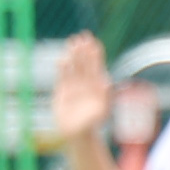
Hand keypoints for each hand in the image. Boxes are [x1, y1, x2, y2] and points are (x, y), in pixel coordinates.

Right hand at [47, 33, 112, 157]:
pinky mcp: (62, 91)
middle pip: (84, 62)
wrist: (78, 134)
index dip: (95, 53)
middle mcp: (85, 83)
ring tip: (71, 42)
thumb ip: (104, 97)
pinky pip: (62, 76)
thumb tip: (107, 82)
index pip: (96, 65)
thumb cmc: (92, 123)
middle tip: (82, 36)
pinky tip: (61, 60)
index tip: (93, 41)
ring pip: (73, 66)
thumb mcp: (101, 110)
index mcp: (97, 85)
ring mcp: (74, 86)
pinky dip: (62, 68)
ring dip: (73, 55)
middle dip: (84, 49)